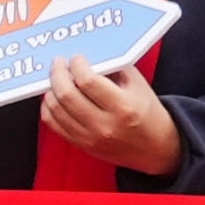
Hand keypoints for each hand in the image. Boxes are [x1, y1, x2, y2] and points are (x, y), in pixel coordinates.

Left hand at [40, 54, 181, 180]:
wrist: (156, 148)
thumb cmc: (147, 113)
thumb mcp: (138, 85)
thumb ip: (115, 67)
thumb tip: (89, 55)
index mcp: (122, 107)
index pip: (88, 81)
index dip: (77, 65)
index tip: (76, 58)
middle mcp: (104, 125)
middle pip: (67, 95)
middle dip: (57, 74)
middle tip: (58, 63)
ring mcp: (91, 138)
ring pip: (56, 110)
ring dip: (50, 90)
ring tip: (55, 78)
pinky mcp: (82, 145)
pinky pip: (54, 125)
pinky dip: (48, 108)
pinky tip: (53, 97)